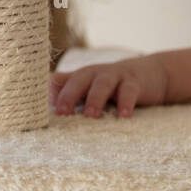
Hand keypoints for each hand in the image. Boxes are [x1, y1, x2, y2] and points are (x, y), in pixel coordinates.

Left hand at [49, 55, 168, 118]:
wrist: (151, 74)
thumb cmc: (114, 85)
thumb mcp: (90, 87)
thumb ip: (69, 90)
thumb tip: (42, 105)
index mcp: (81, 76)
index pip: (60, 80)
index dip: (49, 93)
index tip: (38, 109)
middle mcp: (95, 73)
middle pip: (79, 80)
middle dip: (69, 95)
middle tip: (61, 113)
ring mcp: (116, 76)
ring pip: (103, 84)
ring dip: (95, 98)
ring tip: (90, 116)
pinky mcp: (135, 82)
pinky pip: (129, 91)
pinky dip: (126, 103)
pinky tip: (123, 117)